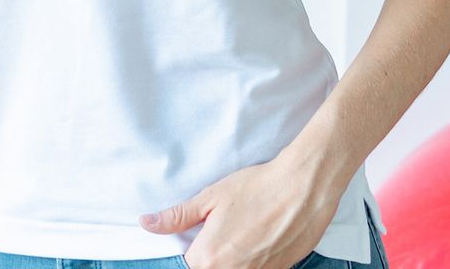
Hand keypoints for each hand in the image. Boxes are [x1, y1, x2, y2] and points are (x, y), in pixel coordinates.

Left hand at [138, 149, 343, 268]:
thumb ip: (178, 216)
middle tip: (223, 231)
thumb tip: (146, 223)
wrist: (302, 190)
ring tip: (241, 234)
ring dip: (230, 259)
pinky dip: (251, 261)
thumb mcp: (211, 197)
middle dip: (209, 256)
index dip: (186, 254)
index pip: (185, 268)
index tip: (194, 240)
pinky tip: (256, 240)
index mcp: (209, 258)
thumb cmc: (256, 188)